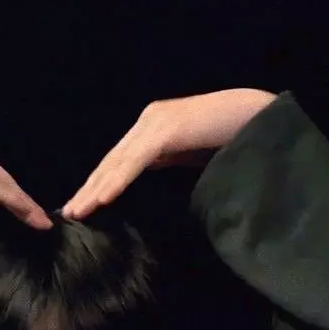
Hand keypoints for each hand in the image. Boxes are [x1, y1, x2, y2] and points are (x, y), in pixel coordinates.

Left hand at [62, 88, 276, 219]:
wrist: (258, 117)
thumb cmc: (230, 136)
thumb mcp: (189, 152)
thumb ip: (168, 159)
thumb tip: (151, 175)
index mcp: (152, 127)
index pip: (118, 160)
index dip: (99, 183)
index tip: (84, 206)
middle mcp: (149, 120)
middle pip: (111, 161)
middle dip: (89, 188)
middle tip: (69, 212)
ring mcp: (156, 122)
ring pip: (118, 161)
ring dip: (96, 189)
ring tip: (78, 211)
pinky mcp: (167, 130)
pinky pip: (137, 160)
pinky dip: (119, 180)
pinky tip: (103, 198)